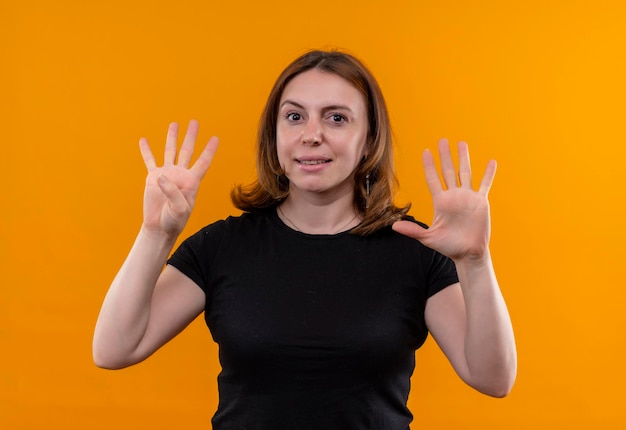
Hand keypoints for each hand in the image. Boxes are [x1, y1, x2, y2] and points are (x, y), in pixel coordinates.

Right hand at [139, 120, 218, 236]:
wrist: (160, 227)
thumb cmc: (174, 220)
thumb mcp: (179, 209)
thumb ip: (173, 193)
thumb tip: (162, 177)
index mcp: (192, 181)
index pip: (203, 162)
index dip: (209, 150)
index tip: (215, 138)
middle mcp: (180, 174)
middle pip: (187, 151)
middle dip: (191, 136)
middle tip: (194, 122)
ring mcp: (167, 174)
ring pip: (170, 151)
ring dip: (172, 138)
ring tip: (174, 124)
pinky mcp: (153, 178)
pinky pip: (149, 161)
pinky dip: (146, 150)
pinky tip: (143, 140)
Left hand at [392, 139, 495, 261]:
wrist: (468, 254)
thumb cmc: (448, 246)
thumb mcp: (428, 238)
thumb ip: (413, 230)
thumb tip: (393, 226)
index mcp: (440, 202)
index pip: (433, 179)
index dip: (429, 166)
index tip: (425, 152)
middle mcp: (453, 196)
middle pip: (448, 171)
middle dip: (445, 156)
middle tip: (443, 140)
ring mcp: (467, 198)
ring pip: (465, 173)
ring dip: (464, 158)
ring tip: (462, 143)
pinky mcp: (481, 202)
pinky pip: (485, 185)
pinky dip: (488, 174)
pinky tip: (491, 162)